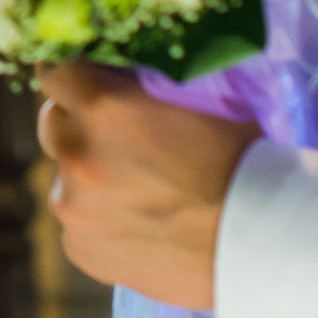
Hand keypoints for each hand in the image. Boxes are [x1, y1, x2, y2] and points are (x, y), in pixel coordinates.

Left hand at [36, 63, 260, 308]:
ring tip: (144, 193)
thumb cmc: (244, 162)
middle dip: (79, 124)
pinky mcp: (80, 248)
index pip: (53, 69)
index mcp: (100, 105)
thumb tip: (121, 68)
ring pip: (66, 177)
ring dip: (91, 177)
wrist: (264, 244)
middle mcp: (76, 152)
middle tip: (121, 139)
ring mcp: (73, 205)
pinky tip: (144, 228)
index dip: (72, 75)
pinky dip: (101, 223)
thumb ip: (143, 85)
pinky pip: (78, 225)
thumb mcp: (197, 99)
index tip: (87, 82)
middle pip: (53, 121)